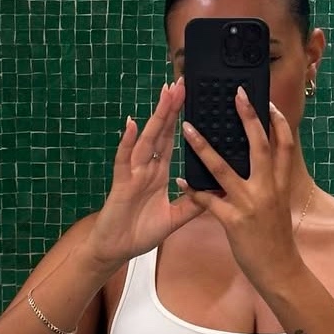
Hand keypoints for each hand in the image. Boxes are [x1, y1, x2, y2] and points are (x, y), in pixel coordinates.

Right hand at [85, 76, 203, 272]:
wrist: (115, 250)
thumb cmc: (139, 232)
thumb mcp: (174, 218)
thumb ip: (194, 204)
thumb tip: (219, 190)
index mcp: (158, 173)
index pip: (172, 140)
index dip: (180, 119)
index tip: (190, 99)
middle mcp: (146, 167)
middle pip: (161, 132)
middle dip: (170, 108)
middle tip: (181, 83)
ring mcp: (133, 172)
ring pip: (146, 139)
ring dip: (156, 116)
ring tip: (165, 93)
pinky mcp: (121, 183)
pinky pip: (124, 160)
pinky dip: (127, 142)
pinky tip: (132, 124)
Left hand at [178, 92, 300, 293]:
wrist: (279, 270)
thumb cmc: (276, 237)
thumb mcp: (279, 204)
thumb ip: (270, 182)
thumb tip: (263, 163)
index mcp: (280, 183)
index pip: (284, 144)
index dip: (278, 122)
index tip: (268, 102)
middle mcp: (268, 189)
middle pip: (259, 146)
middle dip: (248, 118)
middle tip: (236, 96)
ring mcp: (251, 204)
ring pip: (223, 169)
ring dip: (202, 147)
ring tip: (186, 128)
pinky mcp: (234, 221)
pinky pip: (208, 201)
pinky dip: (193, 189)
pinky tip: (180, 179)